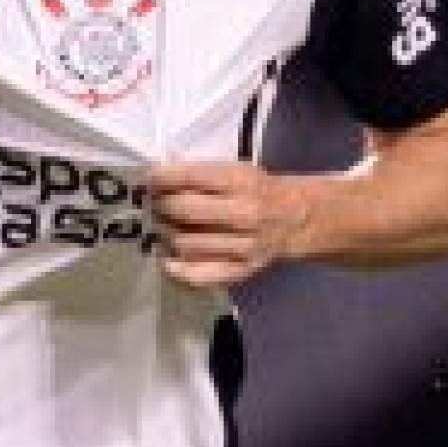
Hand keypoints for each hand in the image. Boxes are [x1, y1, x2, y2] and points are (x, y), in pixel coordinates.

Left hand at [147, 158, 317, 288]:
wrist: (297, 219)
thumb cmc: (258, 190)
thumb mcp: (237, 170)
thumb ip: (202, 174)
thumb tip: (157, 179)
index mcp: (241, 182)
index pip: (189, 177)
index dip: (160, 178)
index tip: (150, 180)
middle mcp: (244, 214)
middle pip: (182, 210)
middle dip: (160, 205)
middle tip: (156, 204)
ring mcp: (243, 246)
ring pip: (184, 243)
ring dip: (166, 234)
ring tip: (166, 227)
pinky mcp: (240, 270)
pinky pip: (199, 276)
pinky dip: (178, 270)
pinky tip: (169, 260)